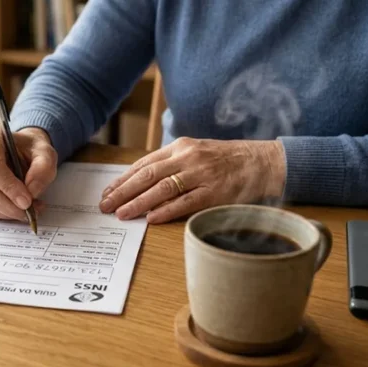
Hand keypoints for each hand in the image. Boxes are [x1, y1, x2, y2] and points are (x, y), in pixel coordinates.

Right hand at [0, 127, 56, 219]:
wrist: (21, 151)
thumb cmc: (30, 149)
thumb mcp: (45, 152)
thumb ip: (43, 169)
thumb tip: (31, 192)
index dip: (8, 187)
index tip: (27, 201)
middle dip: (9, 205)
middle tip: (30, 210)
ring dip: (8, 212)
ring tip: (29, 209)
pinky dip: (3, 213)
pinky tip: (18, 208)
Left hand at [99, 137, 285, 223]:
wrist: (262, 162)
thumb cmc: (225, 160)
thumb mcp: (195, 152)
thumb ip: (170, 164)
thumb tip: (140, 182)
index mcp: (180, 147)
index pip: (144, 164)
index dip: (123, 179)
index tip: (108, 192)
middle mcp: (188, 158)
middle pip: (147, 176)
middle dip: (123, 192)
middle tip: (105, 205)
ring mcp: (201, 174)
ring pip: (162, 189)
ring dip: (138, 202)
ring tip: (122, 214)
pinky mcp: (215, 192)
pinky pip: (185, 202)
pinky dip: (166, 210)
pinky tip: (150, 218)